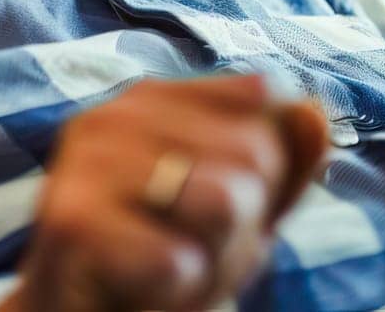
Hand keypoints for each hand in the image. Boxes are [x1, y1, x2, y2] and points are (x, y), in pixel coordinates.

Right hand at [1, 73, 329, 311]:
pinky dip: (176, 289)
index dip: (268, 166)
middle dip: (243, 221)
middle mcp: (113, 115)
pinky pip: (176, 259)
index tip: (220, 200)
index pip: (263, 94)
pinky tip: (141, 288)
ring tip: (169, 266)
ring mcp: (86, 163)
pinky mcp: (70, 223)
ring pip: (224, 201)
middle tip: (188, 247)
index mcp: (151, 98)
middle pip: (253, 153)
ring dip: (214, 257)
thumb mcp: (241, 208)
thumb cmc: (162, 258)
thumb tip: (314, 112)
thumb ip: (284, 159)